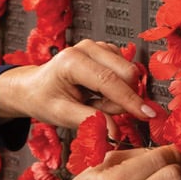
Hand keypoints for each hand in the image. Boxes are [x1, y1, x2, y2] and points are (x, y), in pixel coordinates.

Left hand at [0, 42, 157, 132]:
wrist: (33, 87)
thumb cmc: (43, 98)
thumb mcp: (61, 115)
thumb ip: (89, 122)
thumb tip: (115, 132)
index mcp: (72, 60)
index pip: (110, 81)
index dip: (131, 100)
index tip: (147, 115)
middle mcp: (87, 48)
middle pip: (127, 73)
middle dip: (120, 99)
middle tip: (97, 110)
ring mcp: (98, 47)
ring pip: (129, 74)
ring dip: (117, 95)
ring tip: (93, 101)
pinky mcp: (106, 52)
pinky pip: (126, 73)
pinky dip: (116, 89)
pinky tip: (98, 94)